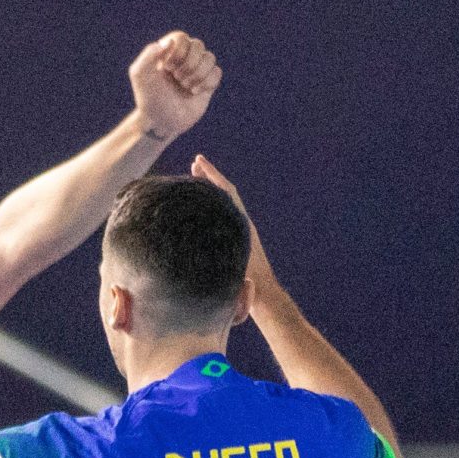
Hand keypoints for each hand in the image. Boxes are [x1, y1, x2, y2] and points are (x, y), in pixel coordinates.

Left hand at [130, 32, 219, 142]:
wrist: (160, 122)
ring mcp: (197, 69)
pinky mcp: (207, 82)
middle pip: (198, 45)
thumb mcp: (140, 76)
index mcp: (167, 52)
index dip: (177, 52)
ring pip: (209, 57)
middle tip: (176, 78)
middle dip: (188, 64)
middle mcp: (183, 58)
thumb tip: (169, 42)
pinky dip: (207, 82)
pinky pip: (217, 72)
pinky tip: (194, 92)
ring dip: (197, 74)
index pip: (180, 37)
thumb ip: (148, 55)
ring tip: (185, 87)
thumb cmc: (148, 99)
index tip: (167, 68)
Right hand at [187, 155, 276, 301]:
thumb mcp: (234, 268)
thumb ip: (224, 254)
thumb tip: (201, 241)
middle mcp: (240, 224)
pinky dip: (209, 209)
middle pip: (224, 193)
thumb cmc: (248, 287)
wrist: (264, 296)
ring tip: (194, 181)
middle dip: (209, 177)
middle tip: (194, 163)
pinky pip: (220, 218)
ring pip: (222, 205)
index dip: (211, 175)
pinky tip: (197, 211)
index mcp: (240, 224)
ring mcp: (238, 232)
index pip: (225, 192)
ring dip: (209, 192)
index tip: (198, 161)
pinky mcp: (235, 242)